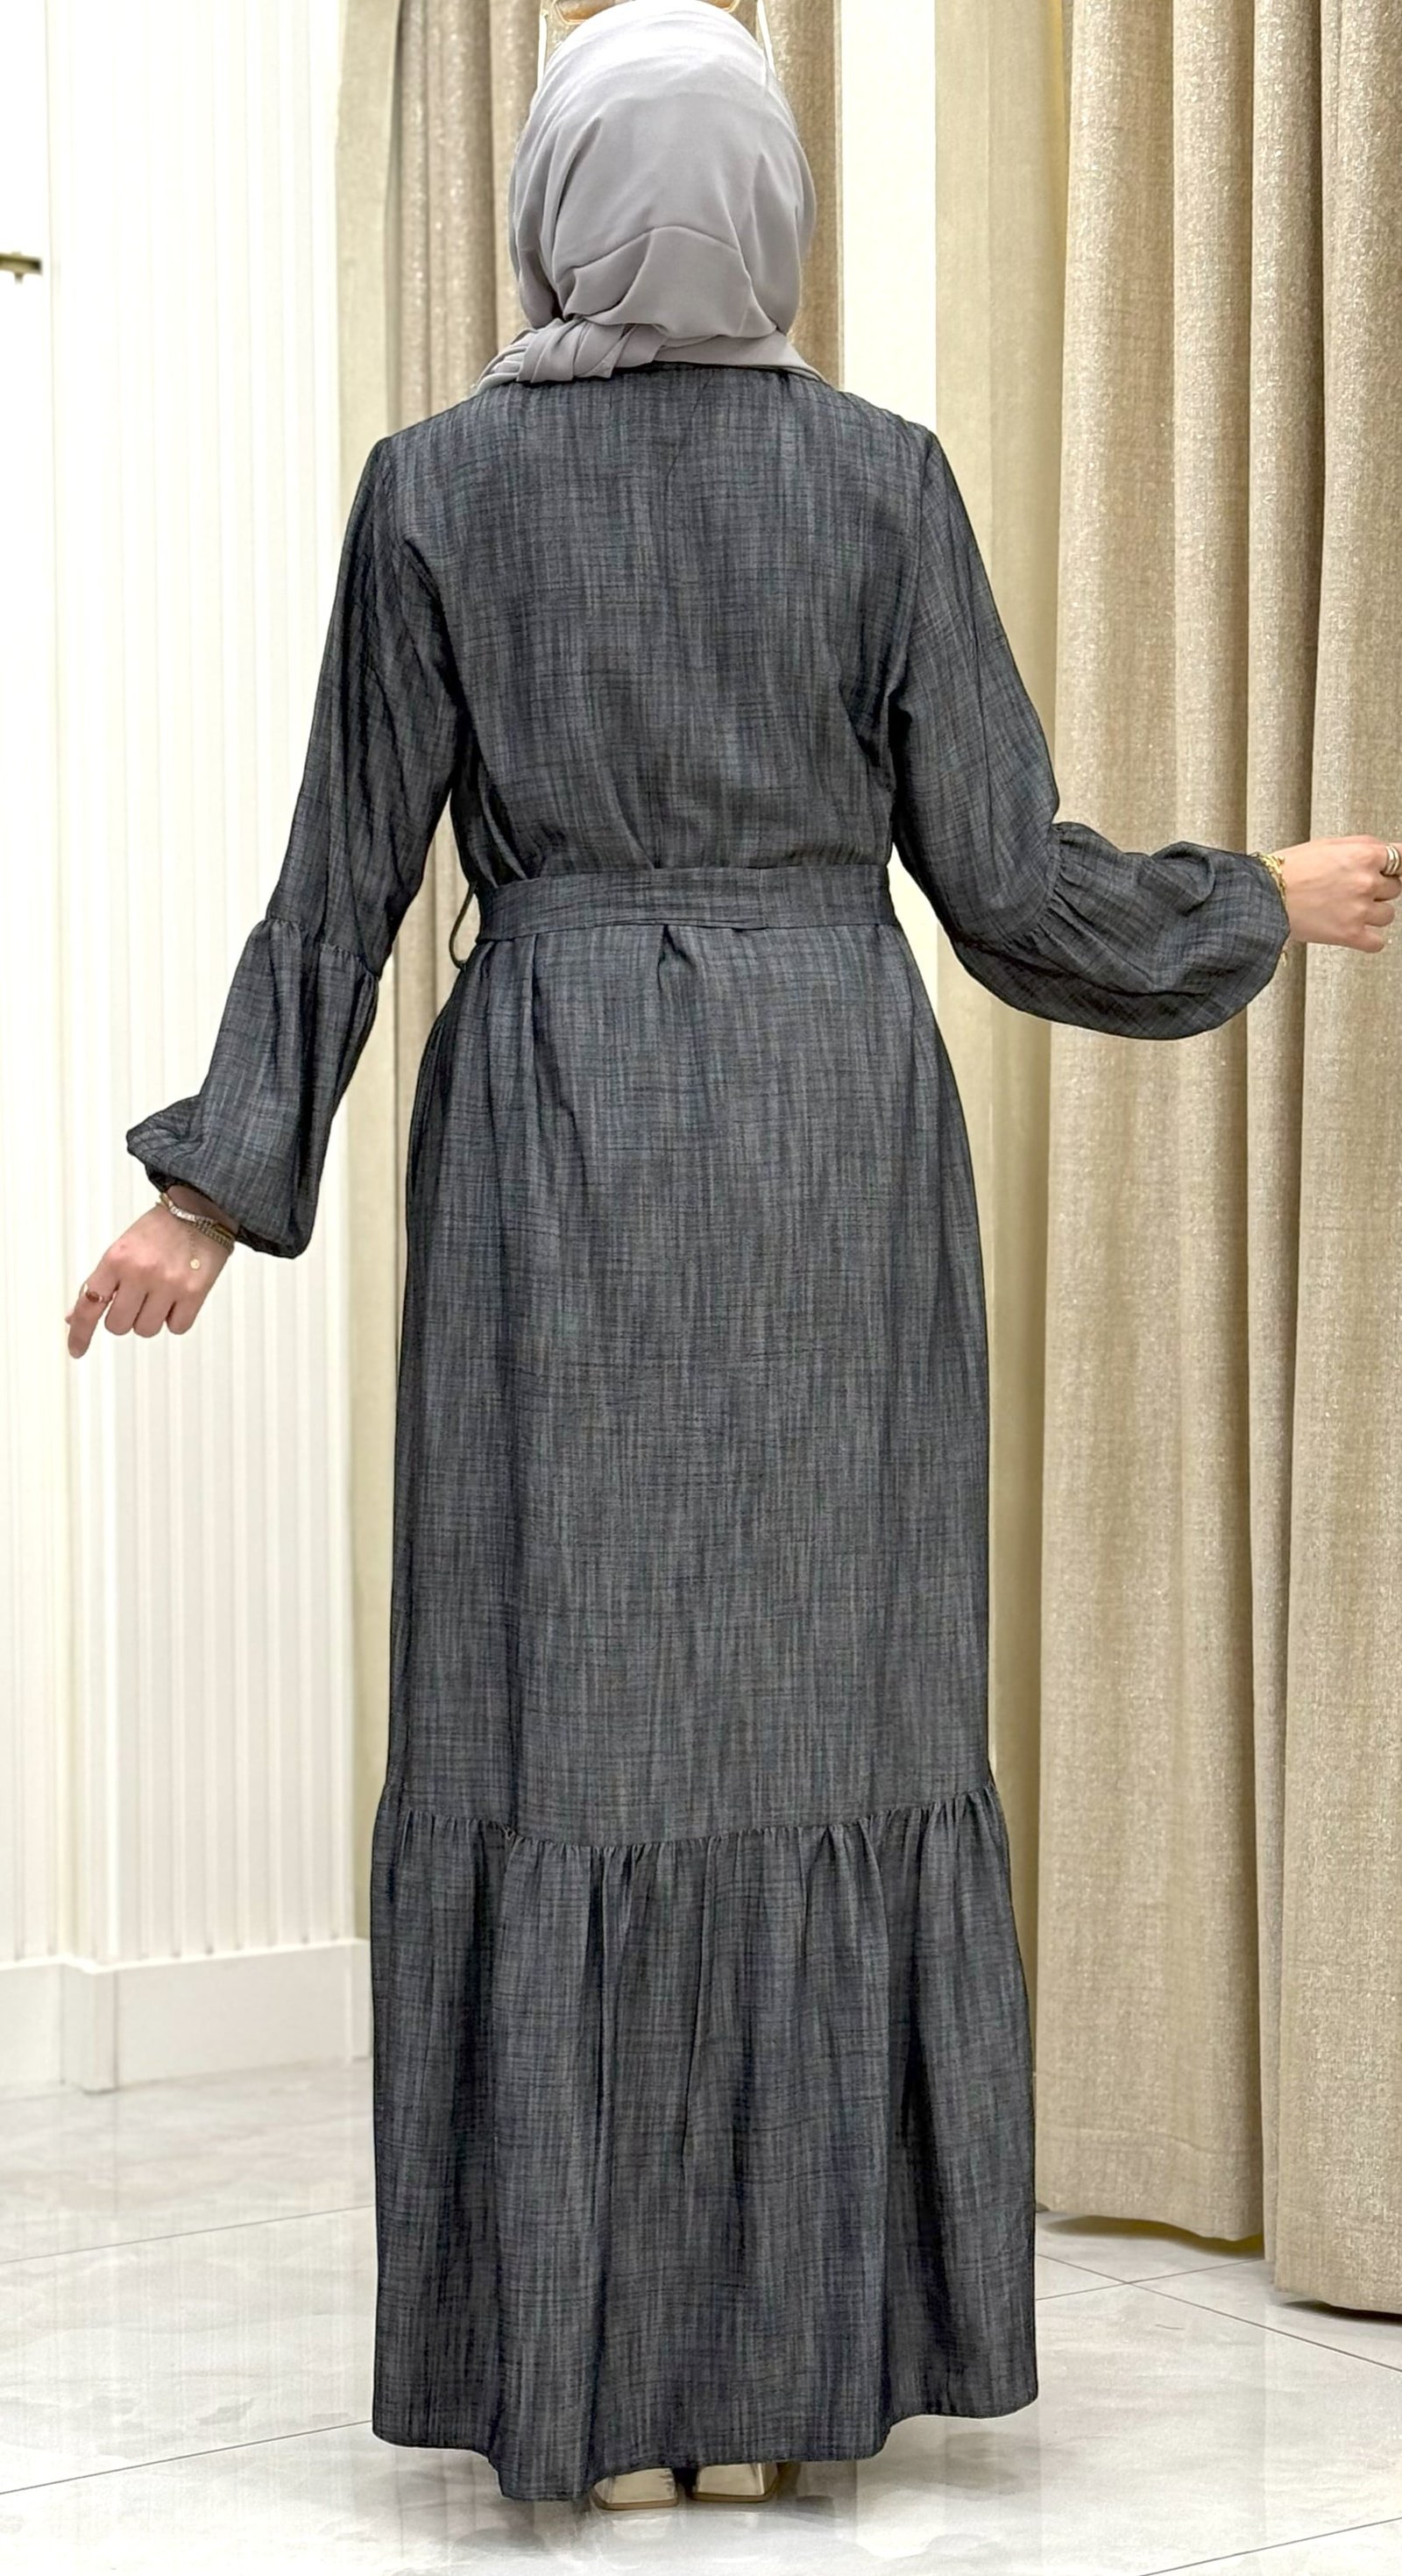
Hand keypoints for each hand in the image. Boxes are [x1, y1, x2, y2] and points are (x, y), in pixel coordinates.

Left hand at [65, 1190, 235, 1357]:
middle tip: (136, 1299)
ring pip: (146, 1330)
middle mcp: (140, 1271)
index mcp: (116, 1259)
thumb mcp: (121, 1250)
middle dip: (125, 1317)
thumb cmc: (159, 1230)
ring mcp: (168, 1283)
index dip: (80, 1333)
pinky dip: (176, 1319)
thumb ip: (100, 1284)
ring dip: (150, 1319)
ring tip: (160, 1295)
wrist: (200, 1211)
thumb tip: (76, 1316)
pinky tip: (178, 1298)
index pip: (89, 1305)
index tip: (77, 1349)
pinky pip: (177, 1327)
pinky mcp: (194, 1292)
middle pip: (118, 1326)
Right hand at [1275, 837, 1398, 951]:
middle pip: (1395, 888)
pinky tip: (1355, 930)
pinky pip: (1377, 942)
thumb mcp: (1329, 844)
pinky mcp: (1350, 934)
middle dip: (1378, 889)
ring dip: (1372, 913)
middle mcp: (1366, 881)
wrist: (1262, 897)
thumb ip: (1362, 848)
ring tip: (1347, 909)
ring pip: (1387, 915)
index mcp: (1365, 854)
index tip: (1393, 871)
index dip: (1396, 866)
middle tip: (1353, 890)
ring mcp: (1360, 909)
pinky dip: (1368, 939)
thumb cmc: (1287, 869)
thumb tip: (1385, 853)